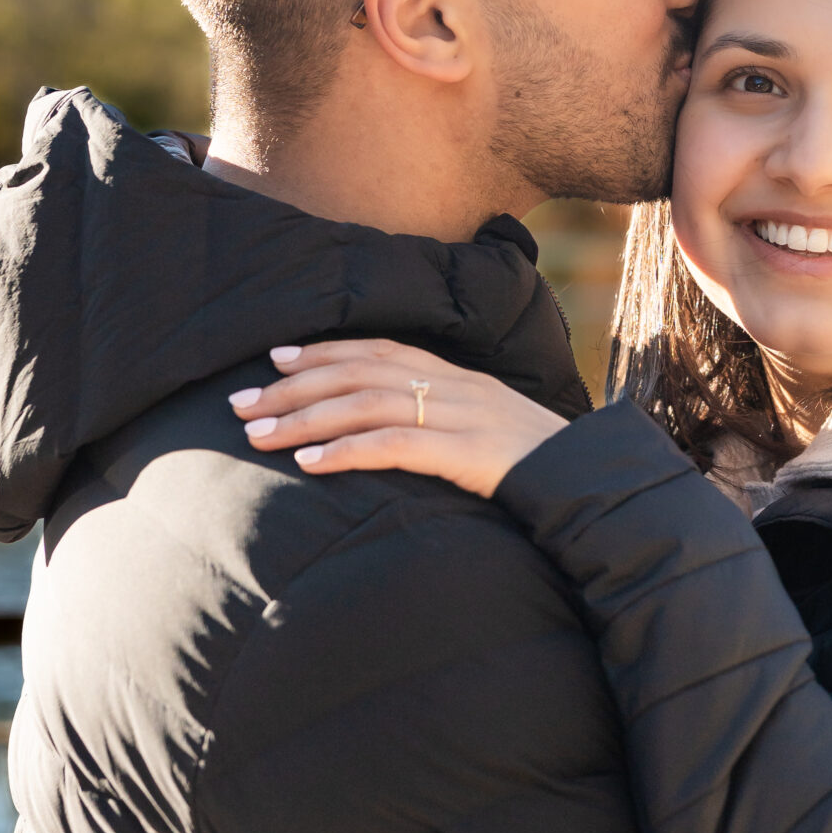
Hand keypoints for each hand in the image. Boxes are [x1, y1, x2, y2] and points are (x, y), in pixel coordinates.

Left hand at [228, 339, 567, 499]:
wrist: (590, 482)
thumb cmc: (537, 466)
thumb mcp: (489, 431)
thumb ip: (445, 424)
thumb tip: (395, 433)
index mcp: (458, 377)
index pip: (378, 350)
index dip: (324, 352)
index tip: (276, 358)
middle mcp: (454, 386)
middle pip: (359, 371)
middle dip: (294, 385)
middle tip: (241, 403)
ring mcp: (460, 416)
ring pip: (365, 404)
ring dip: (304, 419)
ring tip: (258, 436)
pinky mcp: (465, 453)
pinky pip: (393, 445)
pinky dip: (344, 451)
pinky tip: (308, 463)